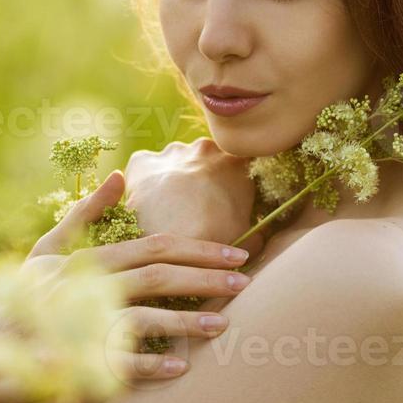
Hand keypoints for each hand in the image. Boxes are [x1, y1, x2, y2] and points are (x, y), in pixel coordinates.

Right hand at [0, 170, 251, 402]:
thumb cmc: (24, 299)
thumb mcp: (50, 249)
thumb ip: (87, 213)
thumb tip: (121, 173)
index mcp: (87, 260)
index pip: (153, 247)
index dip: (196, 249)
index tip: (236, 252)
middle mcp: (84, 286)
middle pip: (154, 276)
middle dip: (203, 277)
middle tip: (245, 281)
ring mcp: (76, 323)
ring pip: (139, 316)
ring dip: (184, 320)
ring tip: (223, 325)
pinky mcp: (67, 360)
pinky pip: (113, 363)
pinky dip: (148, 365)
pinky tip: (180, 368)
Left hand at [123, 137, 267, 254]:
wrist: (172, 253)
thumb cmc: (216, 248)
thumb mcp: (248, 242)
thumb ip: (257, 232)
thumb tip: (258, 235)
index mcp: (237, 164)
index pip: (237, 166)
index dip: (228, 184)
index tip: (222, 201)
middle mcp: (206, 149)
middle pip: (204, 160)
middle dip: (200, 180)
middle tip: (195, 208)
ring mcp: (173, 152)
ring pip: (175, 161)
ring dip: (174, 178)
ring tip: (169, 208)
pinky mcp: (143, 161)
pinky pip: (145, 166)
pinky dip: (146, 181)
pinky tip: (147, 202)